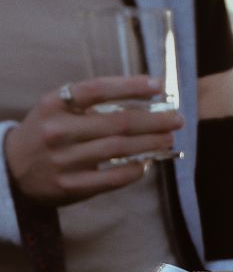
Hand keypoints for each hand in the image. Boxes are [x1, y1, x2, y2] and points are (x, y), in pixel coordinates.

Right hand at [4, 76, 183, 206]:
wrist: (11, 170)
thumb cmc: (46, 133)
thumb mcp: (57, 110)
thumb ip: (91, 105)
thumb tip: (144, 102)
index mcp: (54, 104)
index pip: (98, 89)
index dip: (131, 86)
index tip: (159, 86)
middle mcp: (58, 130)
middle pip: (117, 122)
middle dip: (154, 120)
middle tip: (177, 119)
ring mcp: (64, 160)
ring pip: (119, 149)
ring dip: (151, 143)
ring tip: (168, 138)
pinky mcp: (71, 186)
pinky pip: (113, 177)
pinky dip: (135, 169)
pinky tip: (148, 162)